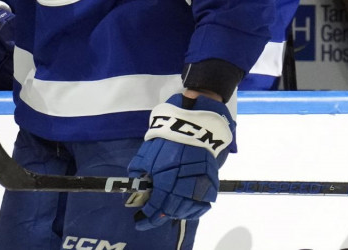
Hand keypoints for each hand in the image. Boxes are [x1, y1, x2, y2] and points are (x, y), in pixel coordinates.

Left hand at [128, 94, 234, 229]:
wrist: (192, 125)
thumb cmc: (166, 138)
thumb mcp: (146, 154)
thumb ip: (139, 172)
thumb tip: (136, 184)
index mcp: (165, 183)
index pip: (155, 208)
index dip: (147, 218)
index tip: (139, 222)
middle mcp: (182, 189)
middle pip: (171, 211)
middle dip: (160, 216)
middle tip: (152, 217)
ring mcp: (198, 187)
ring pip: (188, 210)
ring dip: (176, 214)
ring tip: (168, 214)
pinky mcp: (210, 182)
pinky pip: (203, 204)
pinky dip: (194, 210)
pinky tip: (187, 210)